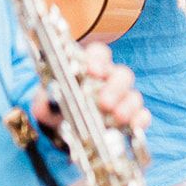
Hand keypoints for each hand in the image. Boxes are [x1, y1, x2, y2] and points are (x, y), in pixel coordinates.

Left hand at [31, 43, 149, 134]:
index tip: (92, 70)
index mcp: (89, 68)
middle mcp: (109, 81)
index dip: (99, 59)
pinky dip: (140, 119)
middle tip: (105, 101)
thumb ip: (45, 100)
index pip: (99, 54)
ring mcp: (122, 99)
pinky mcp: (130, 118)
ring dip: (127, 105)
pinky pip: (142, 115)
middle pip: (122, 74)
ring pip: (133, 94)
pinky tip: (134, 125)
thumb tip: (49, 98)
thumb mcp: (44, 105)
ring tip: (117, 117)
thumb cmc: (55, 110)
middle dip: (115, 87)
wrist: (61, 131)